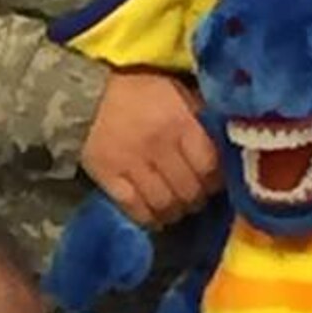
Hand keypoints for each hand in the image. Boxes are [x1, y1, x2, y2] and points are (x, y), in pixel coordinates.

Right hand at [80, 70, 220, 226]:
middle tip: (197, 197)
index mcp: (180, 123)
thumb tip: (225, 139)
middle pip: (190, 190)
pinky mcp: (110, 179)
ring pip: (165, 204)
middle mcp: (159, 146)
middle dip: (198, 198)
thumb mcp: (176, 92)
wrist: (86, 98)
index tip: (216, 182)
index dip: (217, 180)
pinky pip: (136, 209)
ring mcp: (133, 165)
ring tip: (178, 208)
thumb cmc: (139, 93)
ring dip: (176, 212)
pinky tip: (156, 218)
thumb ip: (200, 116)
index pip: (210, 166)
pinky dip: (150, 219)